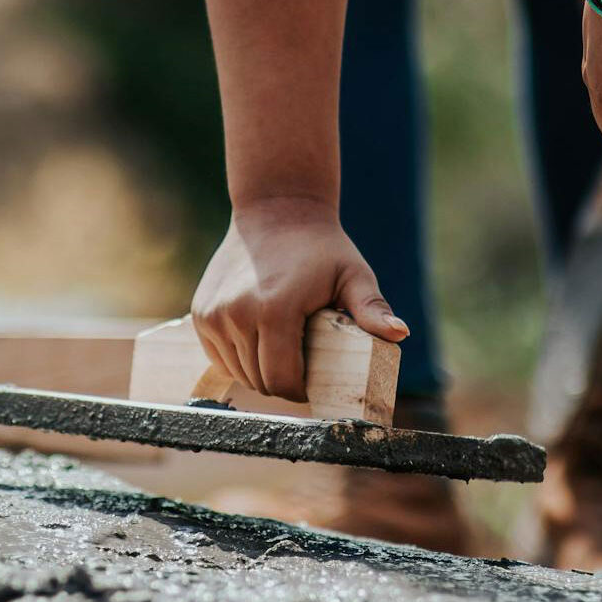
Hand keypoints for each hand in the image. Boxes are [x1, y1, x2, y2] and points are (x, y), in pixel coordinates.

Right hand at [191, 199, 407, 401]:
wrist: (275, 211)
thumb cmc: (321, 248)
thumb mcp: (353, 276)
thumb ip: (371, 308)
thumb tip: (399, 333)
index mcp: (275, 311)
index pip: (282, 380)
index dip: (301, 390)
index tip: (314, 382)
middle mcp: (236, 315)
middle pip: (259, 380)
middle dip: (282, 383)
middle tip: (302, 367)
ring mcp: (214, 315)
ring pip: (238, 372)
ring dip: (259, 372)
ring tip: (281, 352)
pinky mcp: (201, 314)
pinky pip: (220, 357)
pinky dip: (238, 359)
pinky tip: (257, 342)